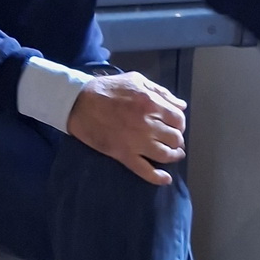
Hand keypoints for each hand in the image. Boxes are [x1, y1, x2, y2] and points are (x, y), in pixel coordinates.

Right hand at [67, 72, 186, 184]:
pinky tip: (165, 179)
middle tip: (172, 140)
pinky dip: (158, 177)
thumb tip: (181, 105)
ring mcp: (136, 142)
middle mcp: (148, 124)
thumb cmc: (106, 89)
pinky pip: (145, 170)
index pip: (178, 119)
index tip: (175, 126)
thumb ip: (160, 91)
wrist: (78, 103)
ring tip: (173, 155)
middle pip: (175, 138)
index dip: (179, 124)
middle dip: (176, 140)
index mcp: (151, 103)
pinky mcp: (123, 154)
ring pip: (165, 155)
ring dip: (173, 156)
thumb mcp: (135, 80)